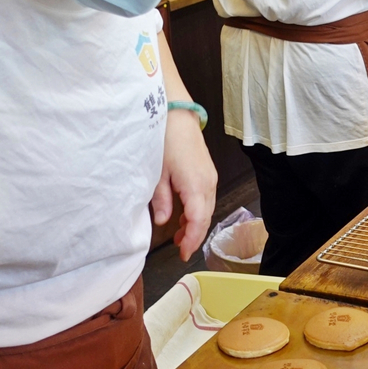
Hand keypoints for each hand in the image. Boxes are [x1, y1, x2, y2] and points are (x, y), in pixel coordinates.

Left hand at [151, 108, 217, 260]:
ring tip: (178, 236)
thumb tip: (163, 221)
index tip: (183, 253)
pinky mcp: (208, 173)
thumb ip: (161, 199)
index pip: (198, 221)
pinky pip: (206, 199)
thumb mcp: (157, 173)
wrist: (176, 115)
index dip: (191, 240)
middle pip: (206, 218)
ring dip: (195, 224)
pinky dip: (197, 212)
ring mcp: (210, 177)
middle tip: (180, 250)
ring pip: (208, 209)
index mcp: (196, 185)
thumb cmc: (165, 139)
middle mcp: (208, 183)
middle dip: (194, 236)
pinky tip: (184, 216)